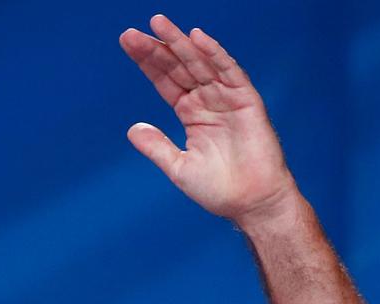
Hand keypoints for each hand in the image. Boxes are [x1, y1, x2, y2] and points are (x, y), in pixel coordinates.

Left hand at [120, 16, 296, 224]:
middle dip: (157, 48)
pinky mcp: (247, 100)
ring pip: (200, 63)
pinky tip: (197, 38)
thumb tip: (131, 129)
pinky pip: (230, 72)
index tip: (127, 43)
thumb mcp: (179, 168)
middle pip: (179, 67)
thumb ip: (157, 147)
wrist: (251, 203)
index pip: (165, 80)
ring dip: (181, 43)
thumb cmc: (219, 189)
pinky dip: (215, 54)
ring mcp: (227, 98)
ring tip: (159, 24)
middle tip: (133, 32)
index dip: (148, 62)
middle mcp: (208, 100)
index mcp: (191, 113)